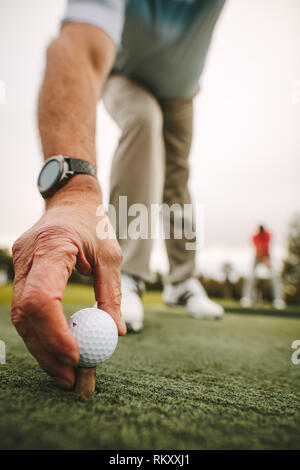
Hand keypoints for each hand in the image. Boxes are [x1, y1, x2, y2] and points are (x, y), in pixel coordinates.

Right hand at [11, 176, 125, 388]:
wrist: (71, 201)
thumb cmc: (94, 223)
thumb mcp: (111, 255)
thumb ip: (112, 293)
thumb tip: (116, 332)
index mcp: (52, 246)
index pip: (42, 298)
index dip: (55, 333)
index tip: (77, 356)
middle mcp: (28, 257)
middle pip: (26, 314)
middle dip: (46, 350)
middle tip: (70, 378)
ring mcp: (19, 265)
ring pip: (20, 317)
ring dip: (41, 348)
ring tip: (66, 373)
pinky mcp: (21, 273)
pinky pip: (25, 309)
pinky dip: (40, 333)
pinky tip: (56, 350)